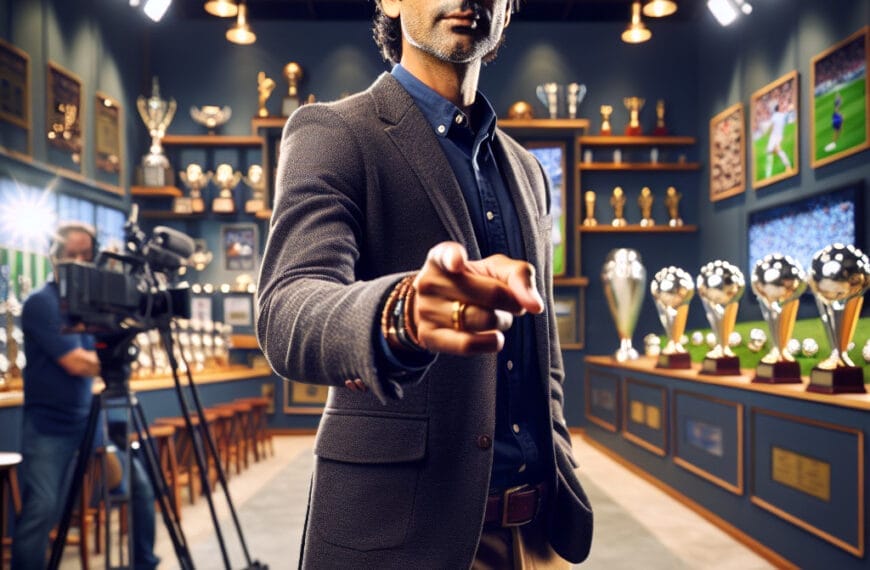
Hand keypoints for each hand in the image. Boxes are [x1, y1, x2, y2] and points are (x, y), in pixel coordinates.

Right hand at [411, 242, 542, 354]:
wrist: (442, 309)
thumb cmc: (475, 283)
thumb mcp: (496, 269)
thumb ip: (520, 276)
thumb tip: (535, 306)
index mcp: (441, 258)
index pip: (446, 254)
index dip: (454, 258)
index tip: (458, 263)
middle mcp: (428, 282)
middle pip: (491, 294)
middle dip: (511, 302)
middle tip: (511, 303)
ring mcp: (425, 310)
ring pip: (483, 320)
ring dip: (502, 322)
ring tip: (497, 318)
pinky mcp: (428, 336)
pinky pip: (467, 344)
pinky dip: (490, 343)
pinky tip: (494, 338)